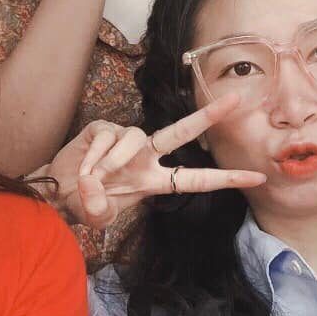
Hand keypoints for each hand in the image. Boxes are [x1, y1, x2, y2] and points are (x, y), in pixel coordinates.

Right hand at [43, 91, 265, 228]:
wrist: (58, 191)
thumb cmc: (86, 204)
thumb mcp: (97, 216)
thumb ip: (99, 211)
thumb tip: (92, 193)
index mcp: (154, 180)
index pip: (197, 179)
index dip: (226, 178)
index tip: (258, 178)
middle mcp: (146, 157)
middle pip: (182, 132)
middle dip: (208, 116)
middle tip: (235, 99)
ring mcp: (125, 141)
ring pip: (134, 138)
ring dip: (113, 161)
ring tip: (93, 179)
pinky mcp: (103, 129)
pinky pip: (107, 137)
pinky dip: (93, 157)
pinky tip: (82, 168)